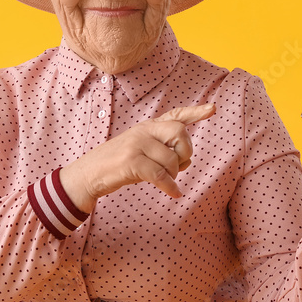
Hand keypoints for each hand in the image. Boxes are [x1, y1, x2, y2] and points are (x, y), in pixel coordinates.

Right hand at [59, 103, 216, 212]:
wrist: (88, 174)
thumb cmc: (117, 165)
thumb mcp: (141, 153)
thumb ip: (163, 152)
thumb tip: (188, 161)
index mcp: (147, 127)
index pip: (175, 115)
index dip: (195, 112)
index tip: (213, 109)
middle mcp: (143, 131)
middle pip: (179, 133)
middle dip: (185, 151)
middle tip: (178, 165)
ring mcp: (136, 145)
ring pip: (172, 158)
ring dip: (174, 174)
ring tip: (166, 181)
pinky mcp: (131, 162)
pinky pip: (161, 175)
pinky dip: (170, 186)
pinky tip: (174, 193)